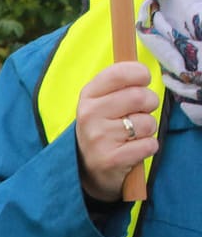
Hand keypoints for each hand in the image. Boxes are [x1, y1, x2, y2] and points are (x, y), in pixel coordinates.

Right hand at [75, 62, 158, 202]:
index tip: (143, 79)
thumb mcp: (99, 103)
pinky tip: (134, 149)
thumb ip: (117, 84)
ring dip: (148, 129)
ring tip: (133, 134)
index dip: (139, 73)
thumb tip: (140, 67)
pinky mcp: (112, 159)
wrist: (86, 169)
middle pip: (140, 96)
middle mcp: (89, 114)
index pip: (119, 73)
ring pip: (148, 123)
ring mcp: (99, 137)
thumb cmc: (102, 129)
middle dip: (149, 104)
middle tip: (141, 111)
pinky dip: (148, 147)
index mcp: (87, 96)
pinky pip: (150, 145)